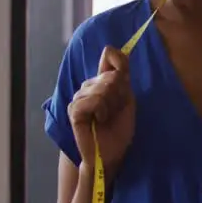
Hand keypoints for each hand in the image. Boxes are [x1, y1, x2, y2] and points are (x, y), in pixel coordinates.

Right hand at [68, 46, 134, 172]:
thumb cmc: (119, 129)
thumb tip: (110, 49)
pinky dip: (102, 111)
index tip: (125, 81)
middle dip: (120, 96)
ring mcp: (79, 97)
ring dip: (112, 106)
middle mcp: (88, 86)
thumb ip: (121, 75)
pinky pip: (92, 101)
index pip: (110, 56)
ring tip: (107, 118)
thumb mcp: (127, 98)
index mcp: (102, 81)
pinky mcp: (74, 110)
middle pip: (111, 76)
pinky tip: (100, 121)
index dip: (120, 64)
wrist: (112, 153)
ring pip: (102, 89)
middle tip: (115, 112)